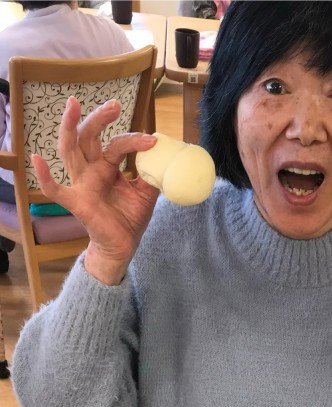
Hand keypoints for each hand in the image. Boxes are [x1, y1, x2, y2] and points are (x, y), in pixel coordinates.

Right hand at [32, 96, 159, 284]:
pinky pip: (56, 190)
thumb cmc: (130, 217)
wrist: (124, 246)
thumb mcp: (146, 192)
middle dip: (99, 118)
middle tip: (115, 105)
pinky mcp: (76, 202)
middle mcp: (90, 170)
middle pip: (88, 137)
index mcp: (106, 166)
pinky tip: (37, 160)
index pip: (115, 144)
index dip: (133, 140)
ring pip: (70, 151)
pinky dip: (45, 176)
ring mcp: (81, 184)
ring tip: (73, 106)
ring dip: (69, 128)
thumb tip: (162, 152)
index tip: (152, 140)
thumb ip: (151, 173)